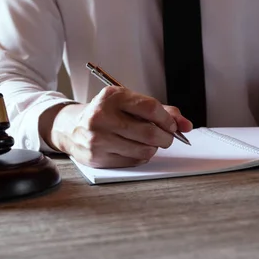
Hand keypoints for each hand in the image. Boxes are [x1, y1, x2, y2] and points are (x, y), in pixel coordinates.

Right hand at [42, 87, 192, 167]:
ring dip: (153, 148)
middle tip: (167, 137)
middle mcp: (102, 116)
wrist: (71, 127)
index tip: (173, 125)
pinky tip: (134, 149)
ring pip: (143, 150)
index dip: (167, 119)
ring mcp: (98, 138)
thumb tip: (186, 125)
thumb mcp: (130, 103)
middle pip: (149, 132)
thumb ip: (161, 111)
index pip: (150, 108)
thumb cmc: (108, 113)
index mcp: (112, 97)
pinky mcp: (98, 157)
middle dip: (165, 137)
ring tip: (149, 142)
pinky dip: (141, 157)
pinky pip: (133, 161)